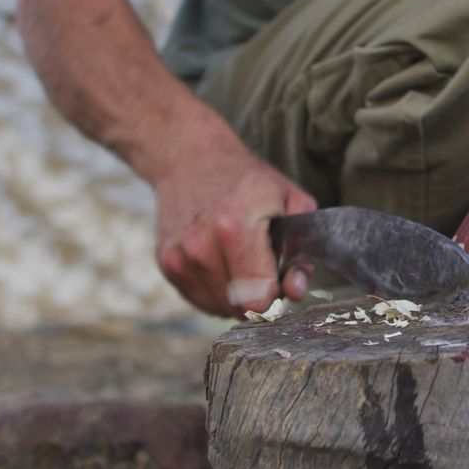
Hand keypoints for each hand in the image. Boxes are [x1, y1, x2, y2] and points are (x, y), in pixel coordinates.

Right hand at [153, 145, 316, 318]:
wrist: (192, 160)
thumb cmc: (250, 182)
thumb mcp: (291, 202)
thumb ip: (302, 251)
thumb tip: (294, 292)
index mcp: (233, 225)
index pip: (258, 297)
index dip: (277, 296)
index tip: (281, 279)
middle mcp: (198, 245)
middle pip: (240, 306)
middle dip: (259, 296)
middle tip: (264, 266)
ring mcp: (178, 256)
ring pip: (220, 308)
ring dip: (238, 296)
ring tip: (243, 260)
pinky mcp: (166, 265)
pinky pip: (202, 301)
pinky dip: (219, 292)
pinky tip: (224, 263)